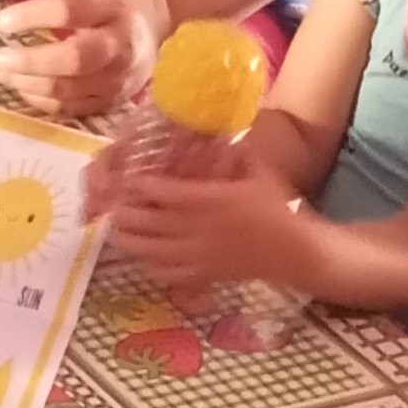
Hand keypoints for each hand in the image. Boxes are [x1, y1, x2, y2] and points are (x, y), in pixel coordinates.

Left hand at [0, 0, 169, 120]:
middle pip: (77, 59)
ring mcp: (119, 77)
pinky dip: (42, 102)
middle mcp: (122, 43)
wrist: (158, 18)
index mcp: (116, 1)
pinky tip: (16, 86)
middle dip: (31, 61)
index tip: (0, 20)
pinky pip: (74, 108)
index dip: (35, 15)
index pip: (73, 10)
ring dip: (28, 84)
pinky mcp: (112, 99)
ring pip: (72, 89)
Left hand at [108, 155, 304, 289]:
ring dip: (127, 239)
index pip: (159, 191)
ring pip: (147, 250)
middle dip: (124, 212)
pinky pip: (164, 274)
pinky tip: (145, 256)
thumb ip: (237, 152)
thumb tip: (222, 133)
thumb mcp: (258, 171)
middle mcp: (195, 228)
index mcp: (207, 199)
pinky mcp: (200, 275)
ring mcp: (195, 255)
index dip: (138, 185)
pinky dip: (148, 265)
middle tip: (115, 203)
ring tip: (118, 229)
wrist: (293, 251)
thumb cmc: (275, 207)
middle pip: (144, 221)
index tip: (130, 179)